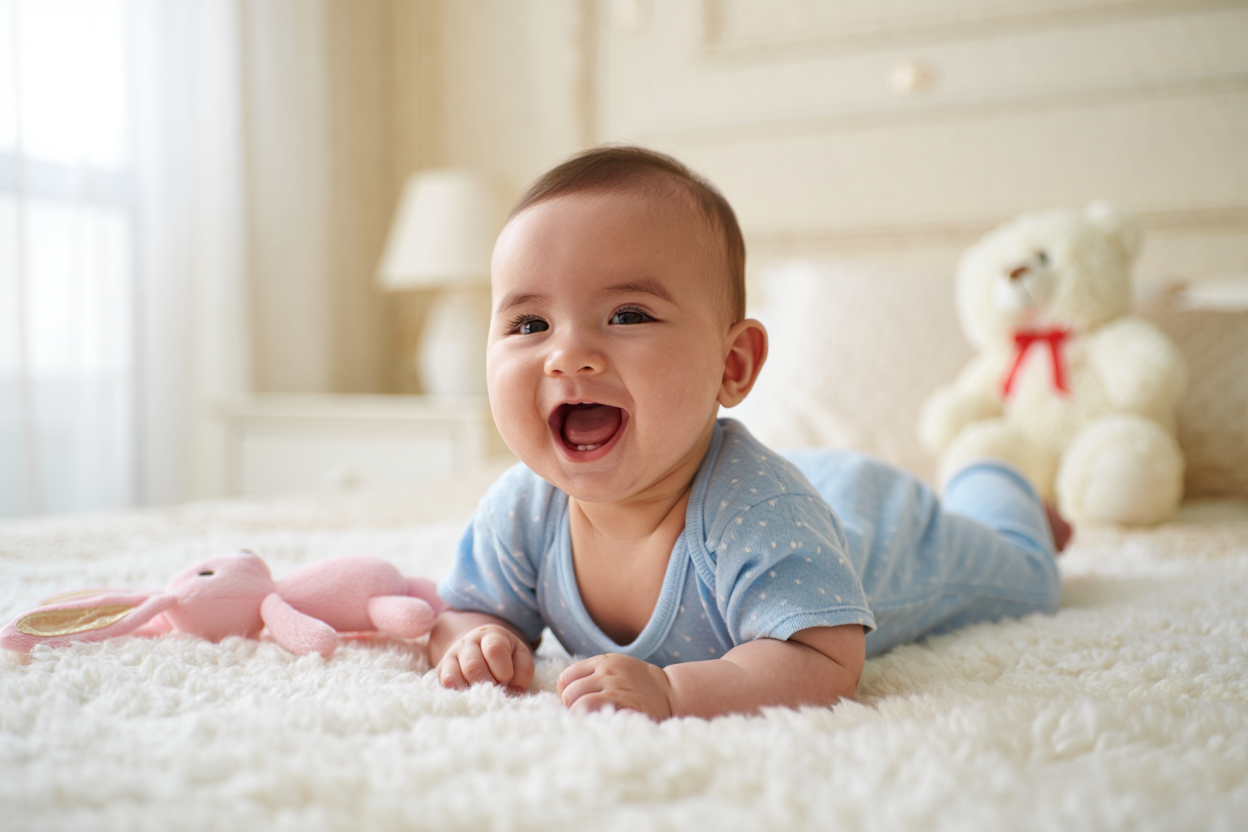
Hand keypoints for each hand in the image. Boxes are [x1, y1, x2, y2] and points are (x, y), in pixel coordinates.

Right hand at [437, 624, 534, 692]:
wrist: (479, 648)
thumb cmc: (505, 656)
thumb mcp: (520, 657)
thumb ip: (523, 671)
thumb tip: (514, 691)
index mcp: (491, 636)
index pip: (495, 650)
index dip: (504, 672)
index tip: (507, 680)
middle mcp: (468, 642)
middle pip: (473, 667)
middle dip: (488, 685)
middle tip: (496, 689)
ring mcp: (452, 655)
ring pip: (455, 677)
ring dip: (473, 691)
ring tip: (484, 694)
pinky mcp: (442, 669)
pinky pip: (445, 684)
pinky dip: (458, 693)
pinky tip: (469, 696)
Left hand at [556, 653, 674, 719]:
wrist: (671, 692)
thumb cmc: (636, 684)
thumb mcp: (615, 667)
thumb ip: (592, 675)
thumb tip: (563, 693)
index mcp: (603, 662)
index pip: (566, 678)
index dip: (566, 693)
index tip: (575, 702)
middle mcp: (609, 673)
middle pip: (570, 693)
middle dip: (571, 707)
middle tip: (582, 714)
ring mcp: (618, 690)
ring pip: (580, 704)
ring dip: (580, 717)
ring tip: (589, 721)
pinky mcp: (627, 708)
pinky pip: (598, 716)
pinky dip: (593, 722)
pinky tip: (599, 725)